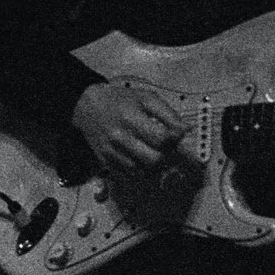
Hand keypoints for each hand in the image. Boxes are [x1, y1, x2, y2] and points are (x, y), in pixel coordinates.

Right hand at [71, 83, 189, 175]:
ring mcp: (112, 153)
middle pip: (154, 160)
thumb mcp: (145, 98)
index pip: (161, 139)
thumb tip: (186, 130)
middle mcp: (120, 138)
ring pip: (143, 172)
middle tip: (167, 148)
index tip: (177, 136)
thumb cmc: (120, 100)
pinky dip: (140, 170)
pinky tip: (141, 158)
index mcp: (130, 118)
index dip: (175, 140)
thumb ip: (168, 114)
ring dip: (154, 165)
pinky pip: (130, 176)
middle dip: (166, 156)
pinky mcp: (106, 162)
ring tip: (154, 152)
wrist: (87, 107)